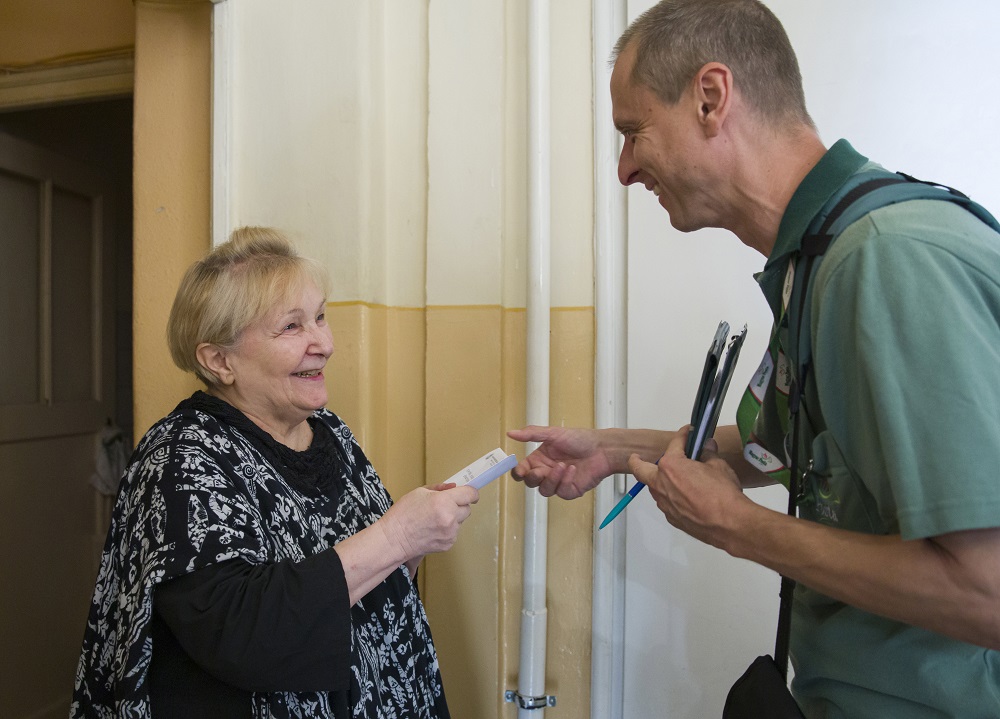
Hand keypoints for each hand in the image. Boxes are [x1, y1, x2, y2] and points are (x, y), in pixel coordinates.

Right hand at [381, 484, 478, 561]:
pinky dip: (447, 530)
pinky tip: (432, 529)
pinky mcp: (448, 544)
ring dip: (453, 519)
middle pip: (467, 509)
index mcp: (444, 501)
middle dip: (459, 506)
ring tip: (434, 520)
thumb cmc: (403, 514)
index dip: (471, 492)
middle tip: (444, 506)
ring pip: (460, 522)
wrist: (394, 539)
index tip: (470, 493)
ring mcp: (450, 533)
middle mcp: (450, 518)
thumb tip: (454, 487)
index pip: (470, 494)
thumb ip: (440, 488)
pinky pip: (454, 533)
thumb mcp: (420, 493)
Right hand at [506, 425, 612, 498]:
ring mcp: (558, 482)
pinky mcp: (570, 490)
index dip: (518, 472)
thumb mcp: (553, 433)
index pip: (522, 470)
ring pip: (545, 490)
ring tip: (562, 466)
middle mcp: (547, 471)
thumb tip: (511, 433)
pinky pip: (561, 492)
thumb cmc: (580, 439)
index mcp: (539, 459)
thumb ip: (531, 434)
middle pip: (531, 482)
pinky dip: (565, 481)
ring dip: (551, 479)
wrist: (602, 448)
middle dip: (533, 478)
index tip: (520, 470)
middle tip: (540, 471)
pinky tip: (572, 470)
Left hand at [628, 425, 746, 549]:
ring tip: (672, 479)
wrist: (729, 524)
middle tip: (636, 457)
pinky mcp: (672, 518)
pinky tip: (685, 498)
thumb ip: (709, 454)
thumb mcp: (718, 466)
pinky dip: (672, 498)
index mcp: (670, 465)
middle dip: (637, 461)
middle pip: (640, 469)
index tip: (688, 433)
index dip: (683, 436)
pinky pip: (667, 504)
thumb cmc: (722, 494)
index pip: (674, 444)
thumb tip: (707, 447)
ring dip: (658, 481)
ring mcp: (664, 503)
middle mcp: (661, 484)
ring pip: (654, 488)